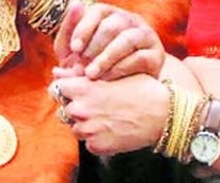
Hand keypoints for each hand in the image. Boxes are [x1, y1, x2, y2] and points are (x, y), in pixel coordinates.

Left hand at [50, 74, 167, 155]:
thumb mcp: (113, 73)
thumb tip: (56, 72)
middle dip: (75, 107)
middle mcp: (81, 109)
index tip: (76, 90)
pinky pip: (87, 143)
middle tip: (97, 105)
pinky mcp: (96, 146)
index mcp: (83, 88)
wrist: (163, 114)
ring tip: (107, 117)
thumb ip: (80, 74)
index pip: (56, 88)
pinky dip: (96, 138)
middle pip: (63, 109)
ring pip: (74, 127)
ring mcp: (88, 129)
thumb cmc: (141, 88)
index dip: (66, 88)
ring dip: (85, 123)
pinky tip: (112, 129)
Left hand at [54, 1, 164, 80]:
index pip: (98, 10)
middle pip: (113, 25)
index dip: (84, 28)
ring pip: (128, 39)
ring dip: (107, 57)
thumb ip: (70, 30)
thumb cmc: (91, 65)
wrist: (120, 91)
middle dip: (94, 45)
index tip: (74, 49)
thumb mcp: (74, 50)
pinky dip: (120, 68)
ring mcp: (146, 36)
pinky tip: (107, 78)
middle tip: (82, 65)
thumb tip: (75, 3)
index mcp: (110, 14)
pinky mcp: (157, 56)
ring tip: (92, 74)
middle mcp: (131, 20)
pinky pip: (140, 57)